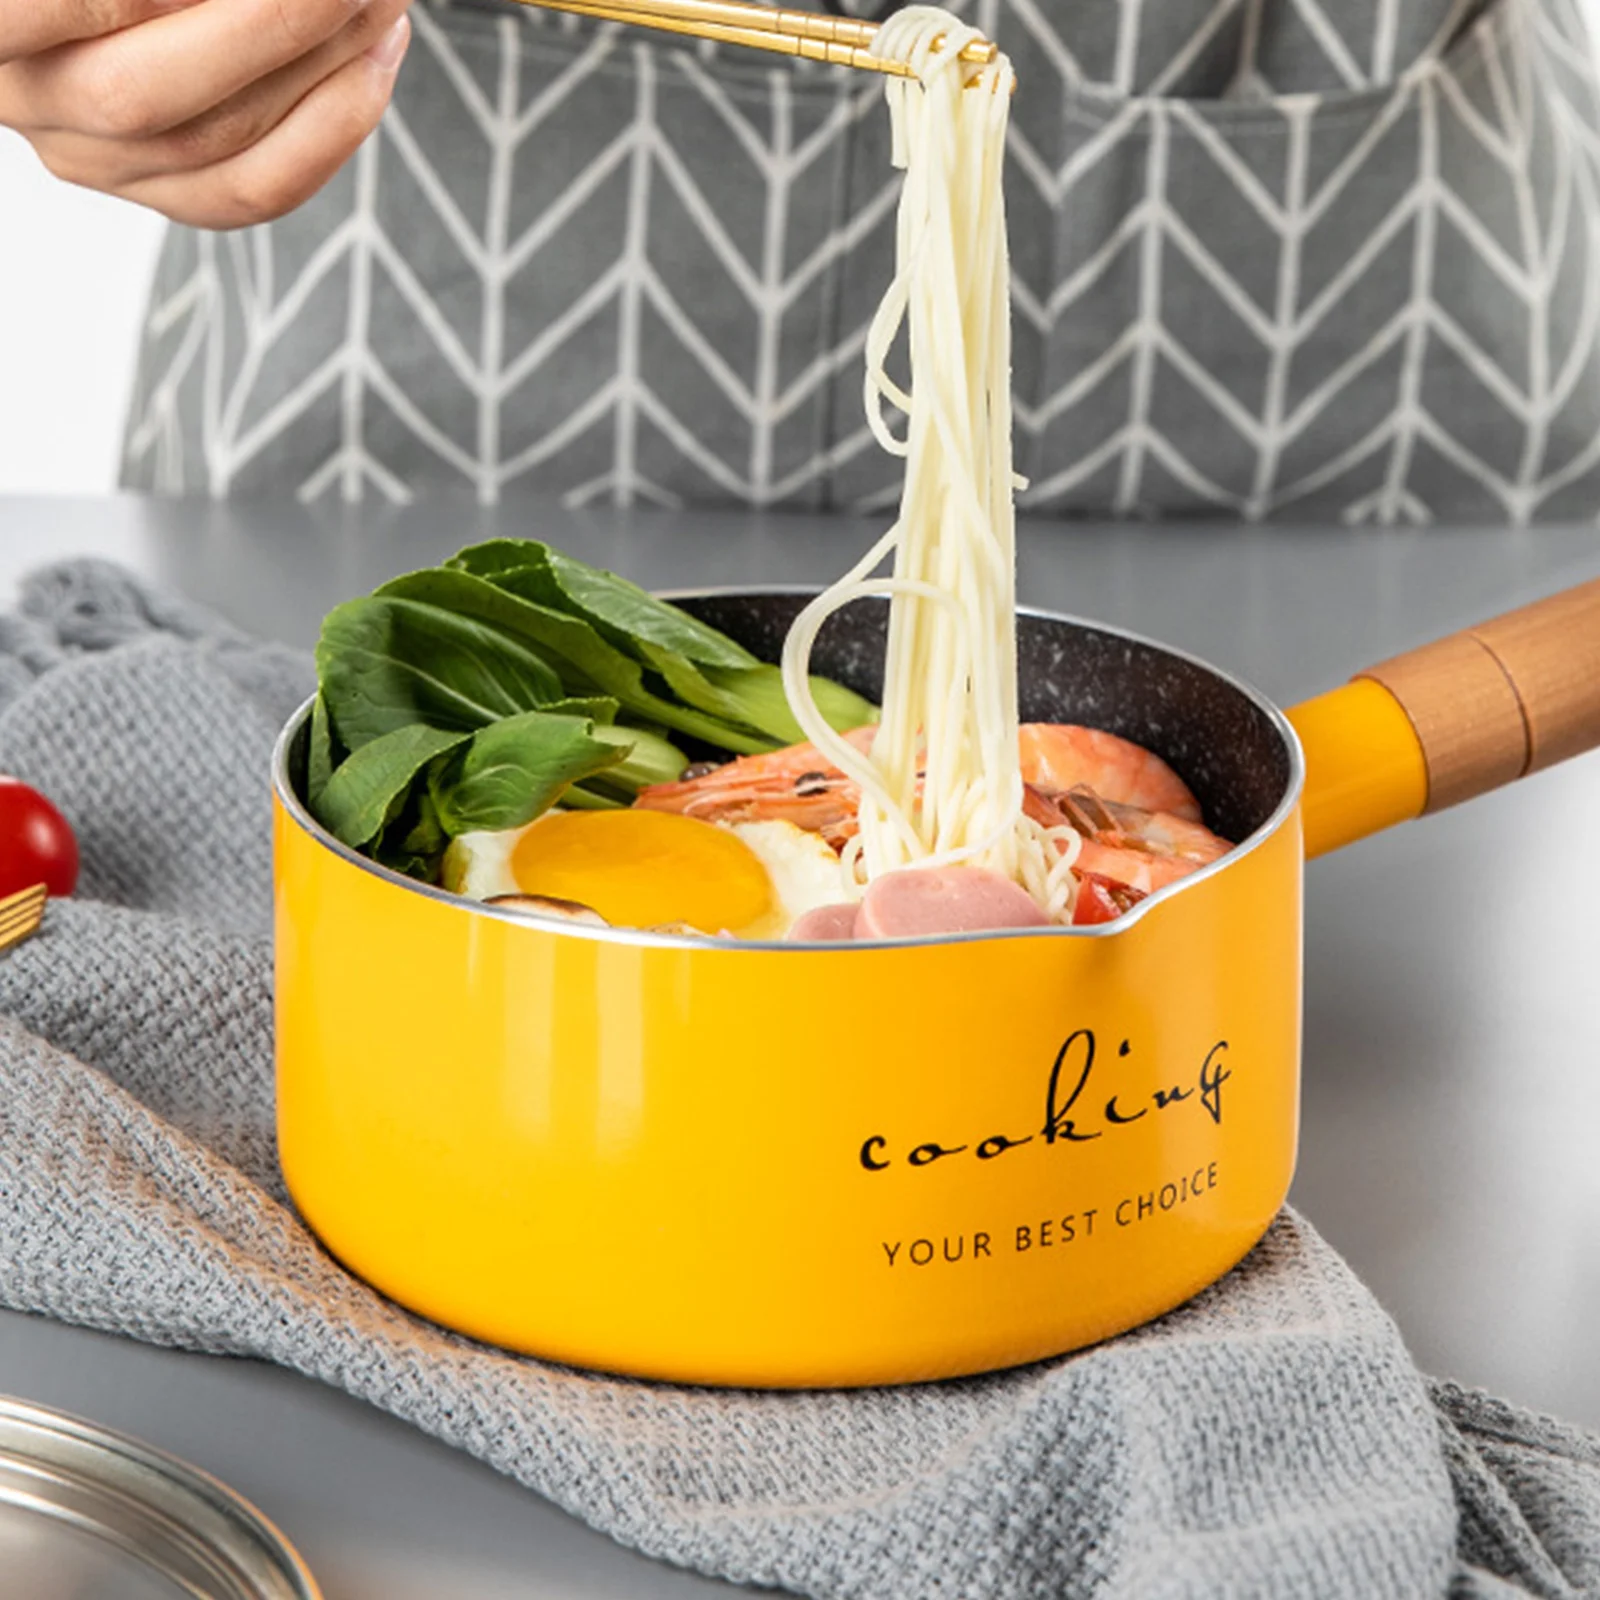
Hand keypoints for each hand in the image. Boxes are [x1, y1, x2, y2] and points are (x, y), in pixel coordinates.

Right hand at [0, 0, 411, 228]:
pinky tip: (375, 66)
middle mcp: (24, 100)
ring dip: (322, 74)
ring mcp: (89, 159)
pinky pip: (250, 191)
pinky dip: (328, 133)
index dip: (181, 4)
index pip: (60, 10)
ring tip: (384, 4)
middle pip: (141, 94)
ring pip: (213, 148)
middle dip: (271, 28)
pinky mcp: (153, 190)